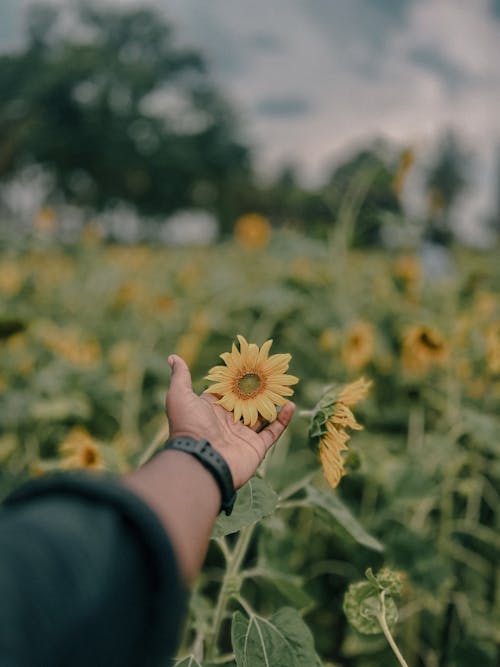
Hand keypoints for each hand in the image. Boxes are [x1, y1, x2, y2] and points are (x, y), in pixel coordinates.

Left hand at [165, 355, 294, 488]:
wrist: (200, 462)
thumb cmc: (189, 427)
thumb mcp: (180, 396)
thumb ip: (180, 377)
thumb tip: (173, 358)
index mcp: (212, 410)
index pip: (228, 391)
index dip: (237, 379)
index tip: (250, 364)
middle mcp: (228, 422)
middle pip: (248, 401)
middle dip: (259, 388)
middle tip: (272, 372)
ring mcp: (243, 434)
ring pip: (263, 415)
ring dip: (273, 401)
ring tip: (284, 385)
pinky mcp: (256, 447)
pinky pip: (273, 431)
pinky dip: (283, 419)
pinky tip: (290, 404)